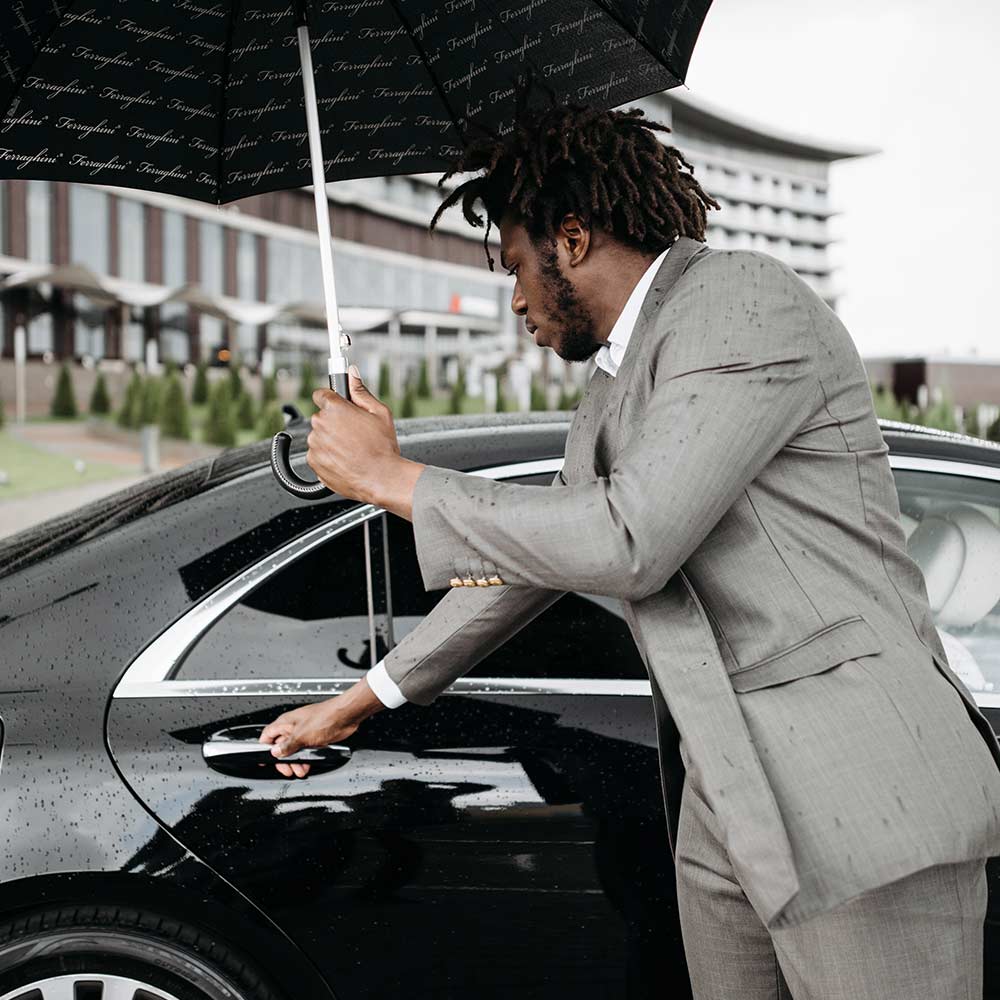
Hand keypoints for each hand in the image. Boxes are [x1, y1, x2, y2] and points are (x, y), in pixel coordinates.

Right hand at [259, 698, 360, 778]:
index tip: (263, 759)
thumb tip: (275, 752)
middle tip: (287, 769)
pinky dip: (306, 759)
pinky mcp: (315, 737)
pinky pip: (306, 750)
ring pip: (294, 750)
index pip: (268, 735)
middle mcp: (294, 727)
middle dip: (283, 759)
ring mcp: (305, 732)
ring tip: (299, 770)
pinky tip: (308, 765)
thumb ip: (287, 745)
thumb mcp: (301, 735)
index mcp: (286, 722)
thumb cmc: (325, 718)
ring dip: (296, 762)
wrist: (345, 716)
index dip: (264, 747)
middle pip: (281, 746)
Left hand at [306, 367, 424, 516]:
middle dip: (335, 422)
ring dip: (331, 440)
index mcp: (334, 409)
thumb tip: (352, 374)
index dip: (331, 399)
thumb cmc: (382, 448)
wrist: (381, 478)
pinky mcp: (314, 462)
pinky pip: (318, 454)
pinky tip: (346, 459)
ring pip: (320, 436)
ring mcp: (315, 445)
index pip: (321, 394)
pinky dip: (328, 456)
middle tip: (354, 432)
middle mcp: (320, 425)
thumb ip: (361, 391)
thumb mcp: (380, 413)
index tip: (338, 404)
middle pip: (322, 417)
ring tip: (352, 448)